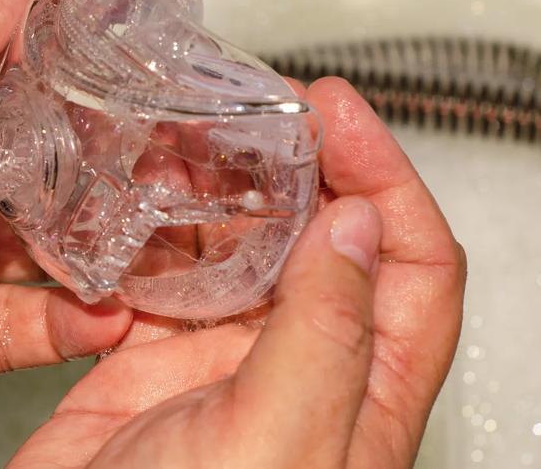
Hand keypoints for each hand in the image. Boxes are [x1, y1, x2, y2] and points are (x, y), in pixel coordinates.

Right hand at [11, 78, 466, 467]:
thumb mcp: (277, 440)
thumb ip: (323, 334)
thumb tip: (356, 225)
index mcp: (363, 394)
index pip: (412, 262)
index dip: (388, 178)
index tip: (336, 114)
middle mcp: (302, 371)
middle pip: (325, 240)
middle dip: (298, 164)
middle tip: (255, 105)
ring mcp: (225, 365)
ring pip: (239, 251)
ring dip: (217, 191)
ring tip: (182, 138)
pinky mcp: (151, 366)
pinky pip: (161, 280)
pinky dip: (148, 235)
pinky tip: (128, 204)